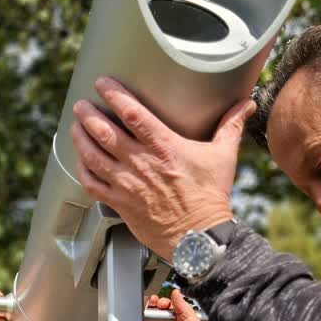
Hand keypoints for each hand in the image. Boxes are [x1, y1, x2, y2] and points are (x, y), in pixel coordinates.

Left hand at [71, 77, 255, 260]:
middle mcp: (142, 163)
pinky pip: (92, 184)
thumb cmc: (210, 197)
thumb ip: (230, 126)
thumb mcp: (223, 156)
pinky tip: (81, 160)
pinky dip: (82, 170)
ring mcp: (127, 184)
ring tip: (75, 126)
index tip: (103, 83)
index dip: (115, 95)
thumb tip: (245, 104)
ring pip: (94, 156)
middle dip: (89, 115)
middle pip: (106, 133)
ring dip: (81, 138)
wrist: (198, 237)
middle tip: (81, 104)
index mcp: (165, 147)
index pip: (133, 114)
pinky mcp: (120, 203)